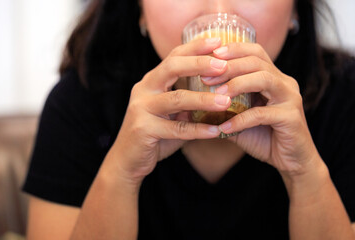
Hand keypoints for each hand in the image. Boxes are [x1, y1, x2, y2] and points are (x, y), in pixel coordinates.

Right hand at [107, 38, 232, 182]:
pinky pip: (176, 129)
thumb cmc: (154, 135)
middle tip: (224, 66)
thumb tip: (220, 95)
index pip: (173, 57)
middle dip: (199, 64)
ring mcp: (141, 109)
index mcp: (151, 82)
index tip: (218, 41)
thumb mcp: (171, 114)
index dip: (195, 47)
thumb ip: (189, 104)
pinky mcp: (143, 129)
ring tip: (227, 102)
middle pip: (171, 67)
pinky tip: (216, 132)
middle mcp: (144, 90)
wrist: (127, 160)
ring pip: (176, 99)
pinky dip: (198, 130)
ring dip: (204, 100)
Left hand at [207, 42, 321, 178]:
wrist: (291, 161)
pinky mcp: (291, 118)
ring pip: (264, 79)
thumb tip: (190, 107)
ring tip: (216, 94)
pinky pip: (262, 114)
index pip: (254, 52)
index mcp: (273, 77)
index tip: (209, 56)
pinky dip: (240, 120)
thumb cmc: (263, 137)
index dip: (232, 50)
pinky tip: (224, 127)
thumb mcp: (238, 119)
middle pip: (257, 61)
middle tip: (206, 77)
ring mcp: (290, 98)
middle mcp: (284, 83)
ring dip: (237, 84)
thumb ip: (221, 109)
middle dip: (228, 66)